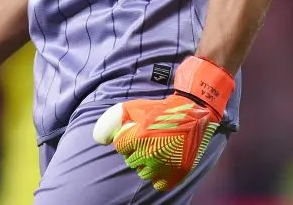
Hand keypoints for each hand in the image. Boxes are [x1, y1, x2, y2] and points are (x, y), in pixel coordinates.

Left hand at [93, 93, 219, 190]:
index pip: (120, 147)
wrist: (192, 114)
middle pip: (130, 161)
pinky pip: (158, 184)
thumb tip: (99, 139)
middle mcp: (149, 154)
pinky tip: (163, 163)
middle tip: (147, 143)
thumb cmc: (161, 109)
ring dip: (146, 164)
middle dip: (136, 152)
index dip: (126, 141)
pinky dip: (159, 176)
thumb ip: (114, 119)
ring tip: (155, 152)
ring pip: (143, 173)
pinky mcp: (176, 174)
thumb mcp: (135, 107)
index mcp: (138, 137)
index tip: (135, 135)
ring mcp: (163, 166)